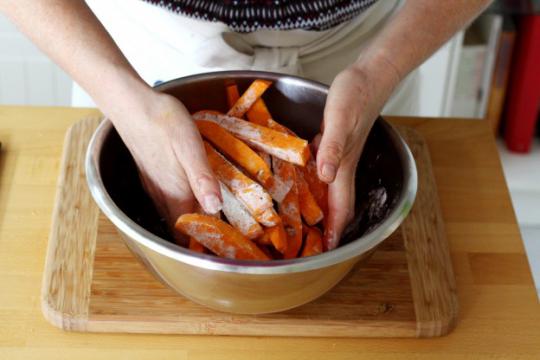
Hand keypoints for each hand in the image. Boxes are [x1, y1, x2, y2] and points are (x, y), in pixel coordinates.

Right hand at [110, 90, 221, 239]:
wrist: (133, 105)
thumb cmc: (164, 123)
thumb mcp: (190, 149)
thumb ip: (202, 180)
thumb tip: (215, 209)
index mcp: (175, 194)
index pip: (186, 234)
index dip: (200, 246)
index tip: (220, 249)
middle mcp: (163, 196)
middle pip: (179, 228)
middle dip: (197, 237)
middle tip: (223, 237)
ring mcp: (154, 186)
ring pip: (173, 214)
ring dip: (190, 222)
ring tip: (212, 220)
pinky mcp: (150, 175)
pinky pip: (167, 200)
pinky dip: (182, 205)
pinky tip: (193, 195)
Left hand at [316, 59, 399, 248]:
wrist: (370, 75)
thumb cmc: (356, 94)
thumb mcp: (339, 118)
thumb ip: (332, 147)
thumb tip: (326, 177)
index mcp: (343, 166)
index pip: (341, 207)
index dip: (335, 231)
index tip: (326, 251)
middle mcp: (342, 166)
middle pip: (337, 205)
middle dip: (329, 227)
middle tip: (313, 244)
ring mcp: (340, 156)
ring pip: (331, 191)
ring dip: (323, 210)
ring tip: (308, 224)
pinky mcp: (334, 145)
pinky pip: (324, 173)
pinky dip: (316, 186)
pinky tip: (303, 183)